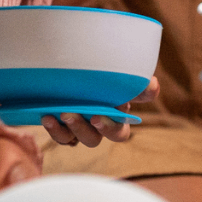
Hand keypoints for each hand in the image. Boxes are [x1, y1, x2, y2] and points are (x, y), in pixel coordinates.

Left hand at [41, 75, 158, 146]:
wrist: (72, 61)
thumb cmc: (105, 68)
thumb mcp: (121, 73)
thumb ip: (137, 83)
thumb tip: (153, 86)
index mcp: (116, 114)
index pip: (119, 131)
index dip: (110, 129)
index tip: (97, 117)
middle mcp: (97, 124)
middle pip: (94, 139)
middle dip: (83, 129)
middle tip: (70, 115)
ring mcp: (78, 125)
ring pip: (74, 139)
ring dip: (66, 130)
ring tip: (58, 115)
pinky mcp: (60, 123)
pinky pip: (59, 134)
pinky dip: (54, 128)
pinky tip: (47, 116)